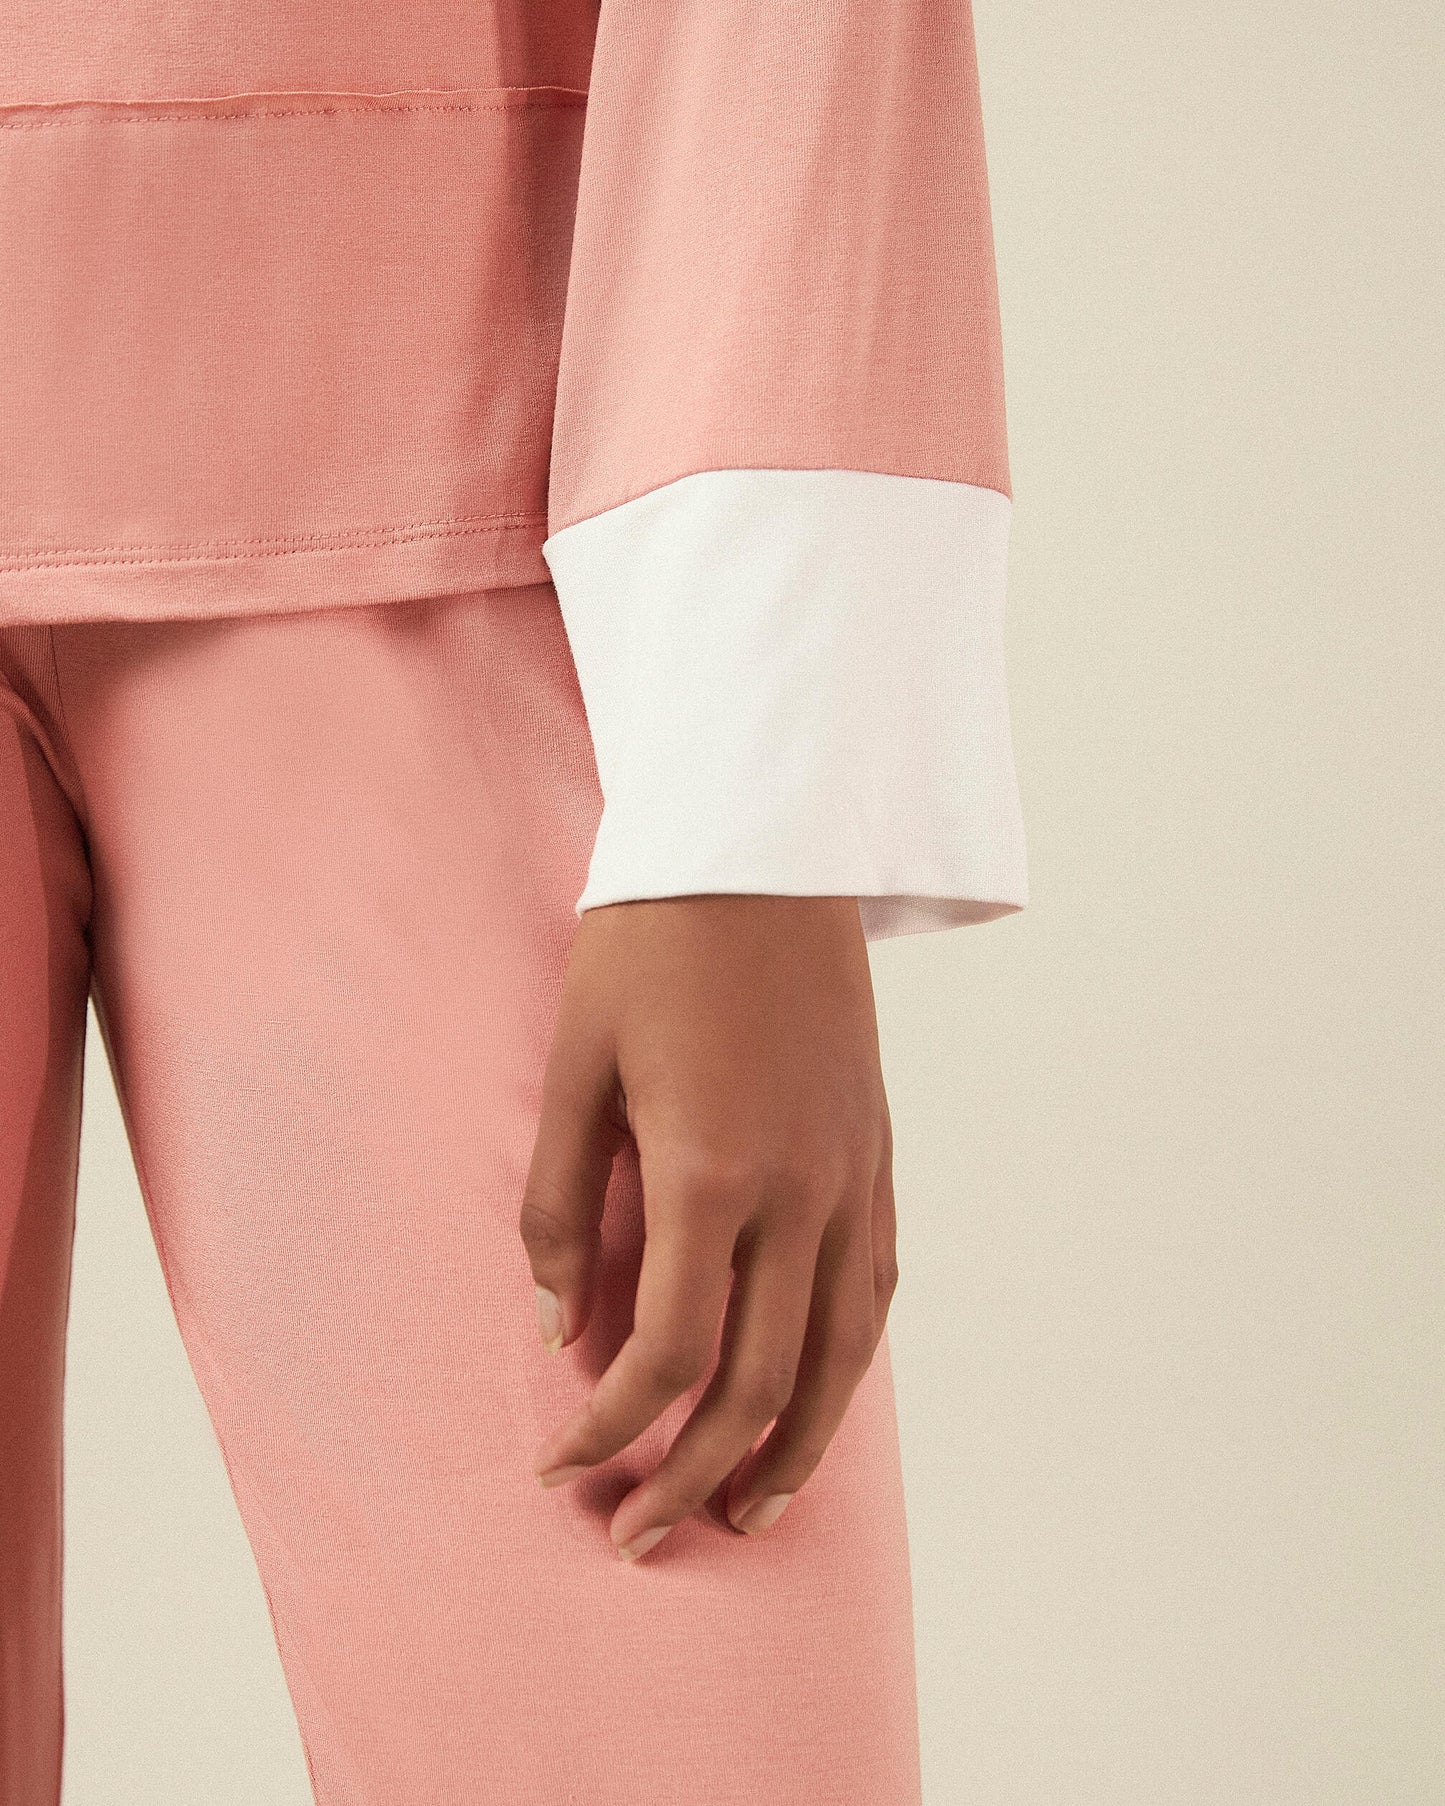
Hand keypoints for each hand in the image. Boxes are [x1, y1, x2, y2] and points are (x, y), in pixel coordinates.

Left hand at [520, 893, 896, 1560]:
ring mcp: (852, 1178)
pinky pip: (873, 1292)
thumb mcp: (576, 1066)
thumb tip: (562, 1324)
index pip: (671, 1352)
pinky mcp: (877, 1156)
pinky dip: (843, 1370)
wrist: (763, 854)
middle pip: (757, 1382)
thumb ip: (564, 1206)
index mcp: (712, 1171)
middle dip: (688, 1473)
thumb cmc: (650, 948)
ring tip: (741, 1513)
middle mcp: (800, 1193)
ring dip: (789, 1450)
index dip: (612, 1427)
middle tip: (634, 1530)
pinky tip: (811, 1405)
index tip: (561, 1463)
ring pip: (836, 1357)